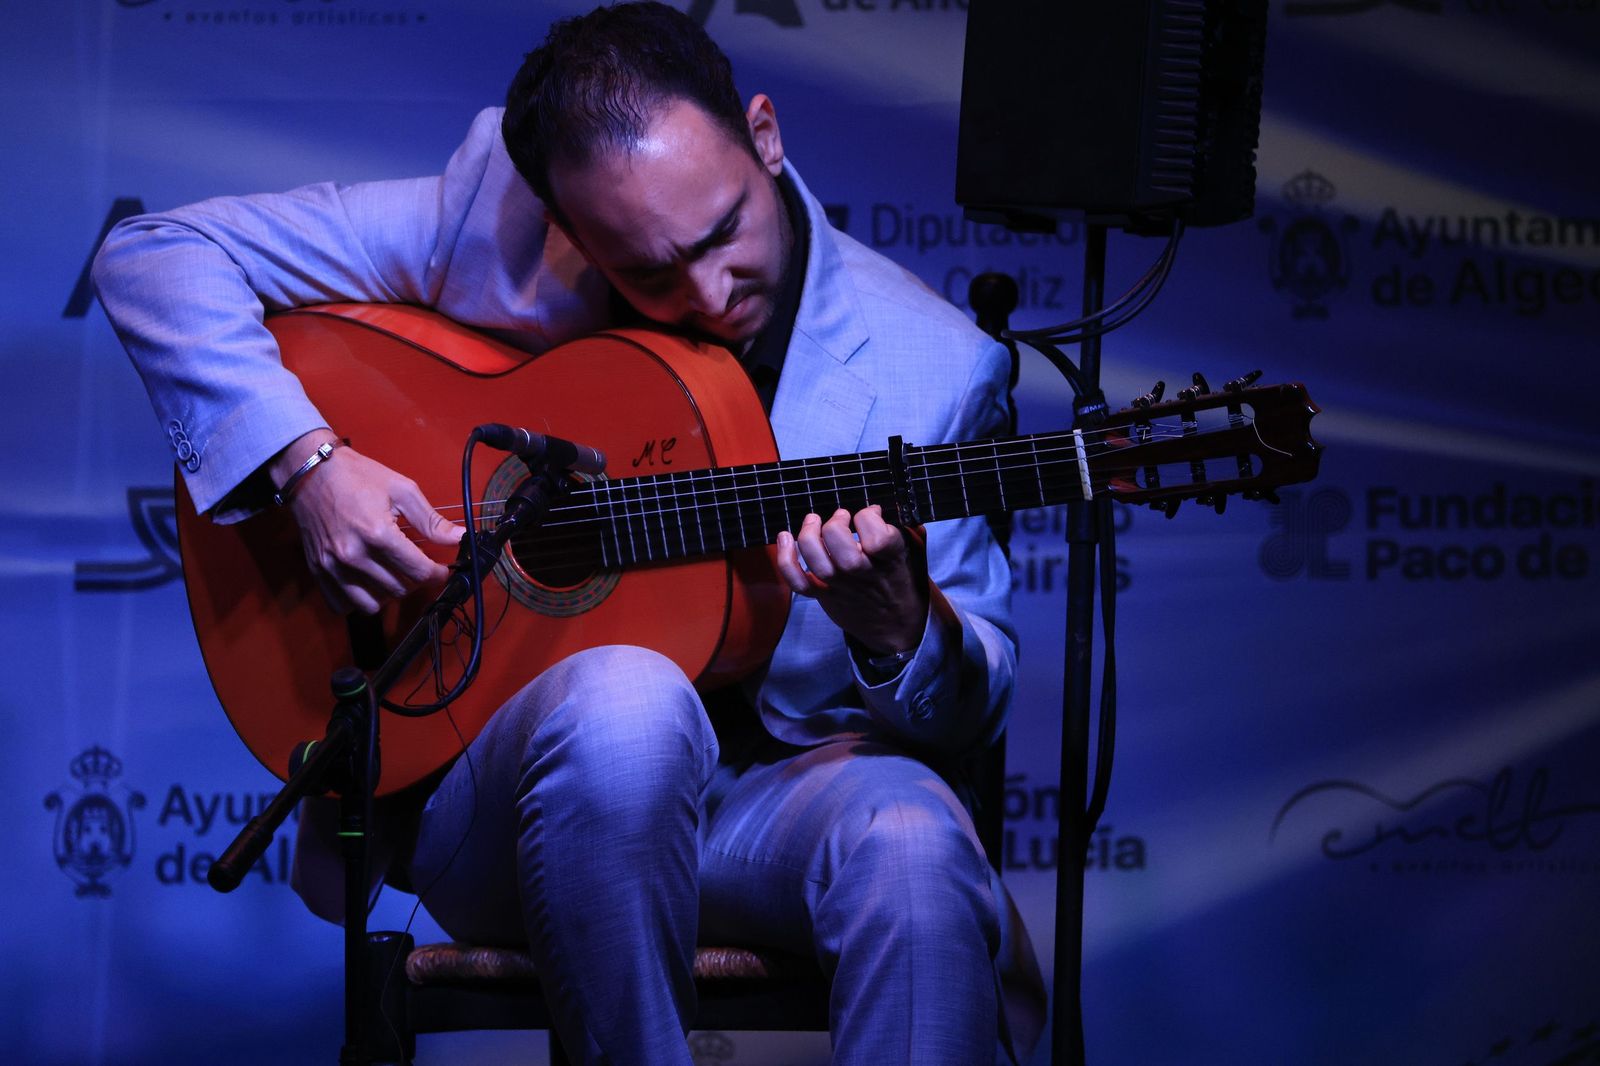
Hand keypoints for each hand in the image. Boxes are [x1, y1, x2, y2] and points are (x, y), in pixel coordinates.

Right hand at [271, 430, 463, 614]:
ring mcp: (332, 566)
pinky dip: (359, 600)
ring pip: (373, 604)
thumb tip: (461, 538)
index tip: (442, 570)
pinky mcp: (317, 570)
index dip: (437, 574)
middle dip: (414, 580)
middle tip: (415, 564)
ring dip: (388, 593)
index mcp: (377, 533)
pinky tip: (367, 582)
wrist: (310, 471)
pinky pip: (342, 605)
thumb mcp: (402, 490)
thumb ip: (432, 520)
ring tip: (392, 573)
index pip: (419, 572)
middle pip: (399, 589)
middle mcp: (353, 554)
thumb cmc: (357, 476)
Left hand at [775, 506, 927, 654]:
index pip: (877, 537)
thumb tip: (887, 505)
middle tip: (840, 517)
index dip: (869, 517)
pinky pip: (798, 583)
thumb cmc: (904, 579)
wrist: (898, 624)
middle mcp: (865, 574)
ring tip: (813, 521)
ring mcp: (843, 587)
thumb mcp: (915, 551)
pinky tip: (785, 539)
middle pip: (841, 550)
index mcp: (891, 560)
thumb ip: (906, 526)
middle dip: (835, 526)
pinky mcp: (825, 595)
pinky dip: (786, 561)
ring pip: (818, 563)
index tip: (870, 513)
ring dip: (809, 536)